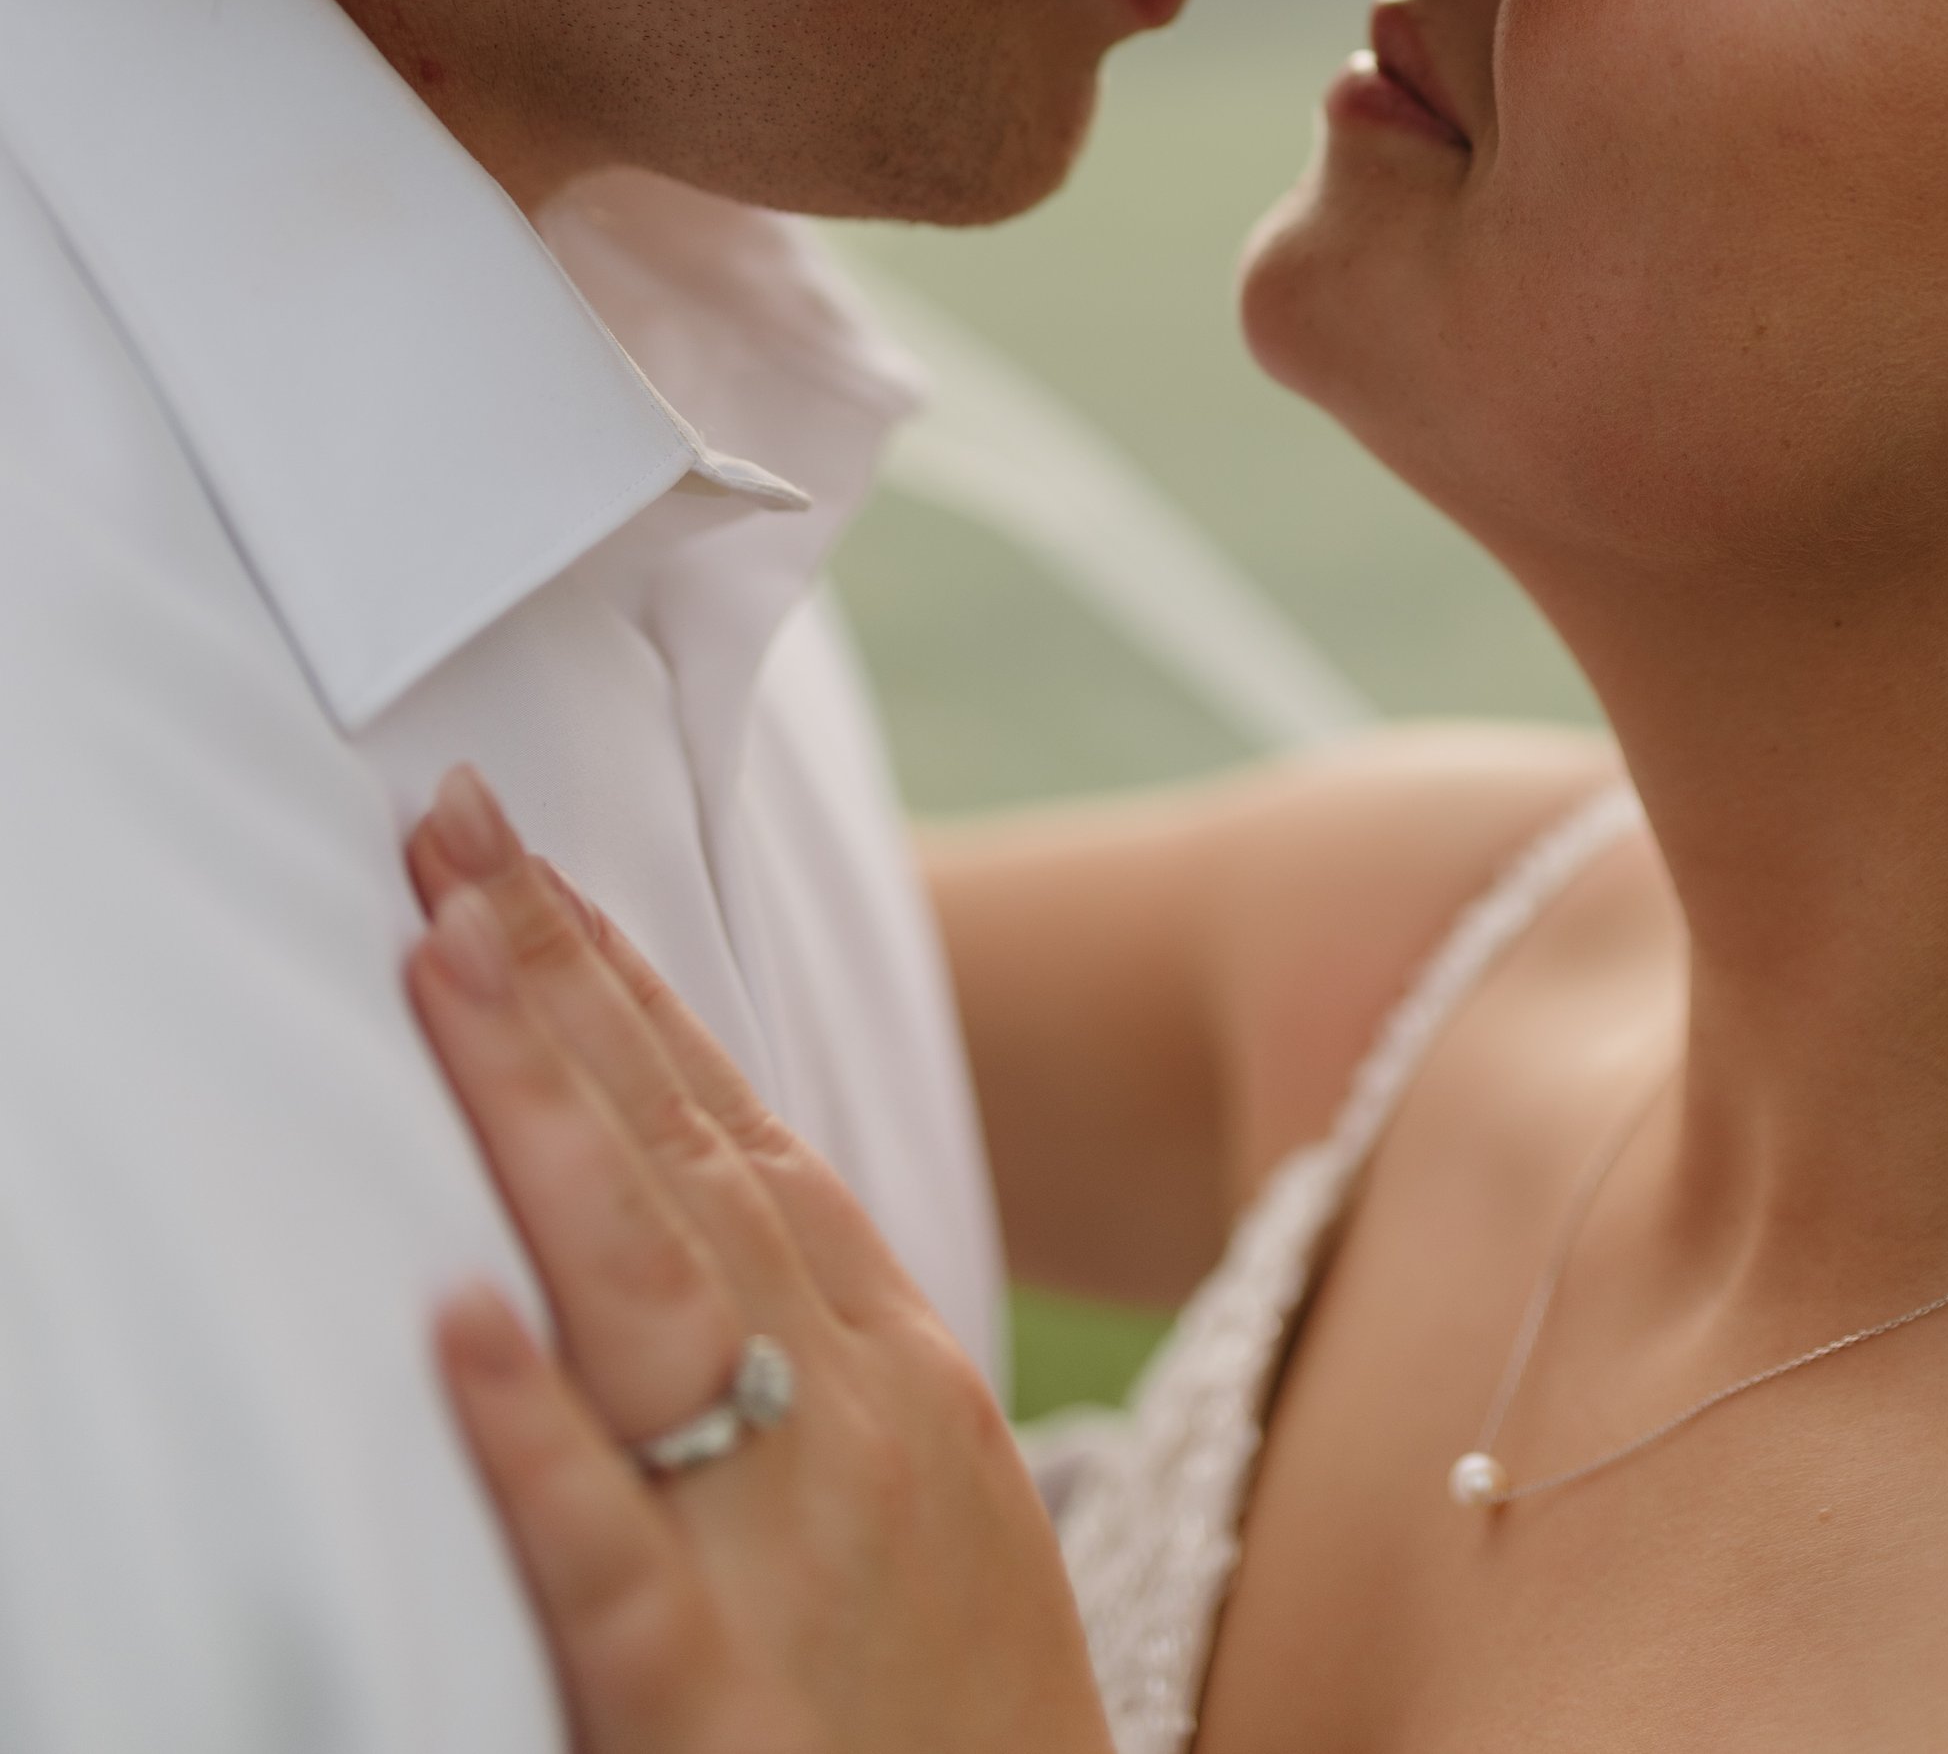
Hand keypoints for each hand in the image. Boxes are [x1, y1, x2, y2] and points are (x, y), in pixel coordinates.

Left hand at [405, 770, 1114, 1753]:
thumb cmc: (958, 1713)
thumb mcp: (921, 1483)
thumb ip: (815, 1338)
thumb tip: (695, 1187)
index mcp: (897, 1357)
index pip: (738, 1127)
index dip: (624, 987)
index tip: (523, 867)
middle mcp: (855, 1410)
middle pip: (681, 1156)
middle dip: (560, 982)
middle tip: (450, 831)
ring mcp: (792, 1542)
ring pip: (645, 1288)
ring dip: (538, 1114)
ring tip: (440, 968)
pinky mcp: (710, 1704)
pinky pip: (606, 1552)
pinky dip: (530, 1435)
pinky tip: (453, 1330)